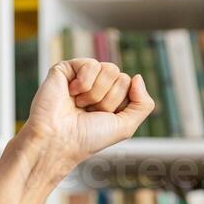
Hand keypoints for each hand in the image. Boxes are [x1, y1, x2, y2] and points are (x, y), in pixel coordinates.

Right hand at [19, 58, 153, 168]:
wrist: (59, 139)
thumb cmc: (89, 137)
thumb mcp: (126, 126)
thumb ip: (143, 104)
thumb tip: (138, 76)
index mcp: (113, 98)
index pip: (131, 86)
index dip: (121, 104)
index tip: (104, 117)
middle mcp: (99, 86)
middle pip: (122, 77)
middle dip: (109, 100)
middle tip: (90, 112)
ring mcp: (83, 76)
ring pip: (110, 69)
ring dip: (97, 93)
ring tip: (80, 105)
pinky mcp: (66, 69)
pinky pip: (91, 64)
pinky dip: (84, 83)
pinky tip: (71, 93)